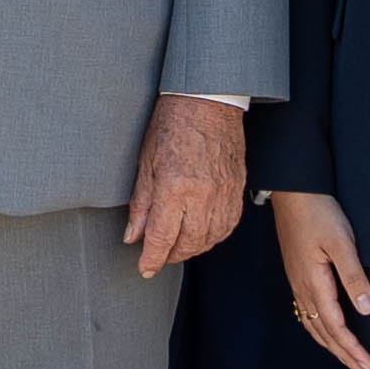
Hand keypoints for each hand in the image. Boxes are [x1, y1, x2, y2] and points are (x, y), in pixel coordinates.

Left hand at [124, 92, 251, 276]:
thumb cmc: (173, 124)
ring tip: (178, 245)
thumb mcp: (146, 162)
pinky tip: (201, 232)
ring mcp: (224, 194)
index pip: (162, 238)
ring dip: (192, 249)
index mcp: (174, 188)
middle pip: (188, 245)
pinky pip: (228, 226)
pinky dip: (213, 236)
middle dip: (171, 256)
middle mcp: (202, 196)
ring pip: (210, 240)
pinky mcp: (237, 190)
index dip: (151, 259)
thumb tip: (132, 236)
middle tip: (159, 255)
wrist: (209, 100)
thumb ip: (140, 204)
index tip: (144, 268)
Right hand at [270, 190, 369, 368]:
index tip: (368, 365)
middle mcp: (302, 289)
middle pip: (324, 333)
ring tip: (348, 361)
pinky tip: (326, 333)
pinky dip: (320, 331)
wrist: (293, 191)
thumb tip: (366, 310)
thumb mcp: (342, 242)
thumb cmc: (319, 212)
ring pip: (314, 326)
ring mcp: (297, 283)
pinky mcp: (298, 276)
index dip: (352, 349)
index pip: (336, 327)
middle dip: (344, 355)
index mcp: (314, 283)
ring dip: (332, 347)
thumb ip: (353, 276)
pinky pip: (306, 314)